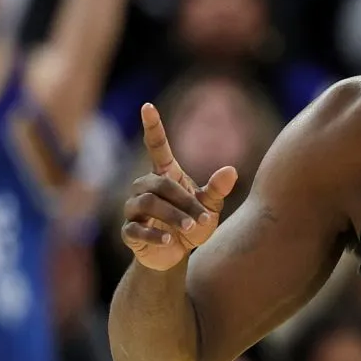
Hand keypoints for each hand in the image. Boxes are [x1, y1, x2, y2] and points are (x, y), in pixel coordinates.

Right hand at [121, 103, 237, 270]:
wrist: (176, 254)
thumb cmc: (193, 223)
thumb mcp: (210, 207)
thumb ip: (217, 190)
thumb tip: (231, 170)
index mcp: (165, 175)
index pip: (156, 146)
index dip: (152, 127)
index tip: (148, 106)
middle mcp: (144, 187)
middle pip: (159, 184)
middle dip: (183, 202)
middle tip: (204, 219)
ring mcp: (133, 209)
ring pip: (147, 203)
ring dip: (173, 216)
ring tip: (191, 228)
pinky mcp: (128, 231)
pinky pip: (136, 229)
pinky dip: (154, 234)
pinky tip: (170, 241)